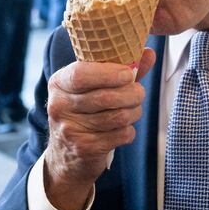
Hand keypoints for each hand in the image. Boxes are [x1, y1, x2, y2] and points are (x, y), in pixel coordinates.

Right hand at [44, 48, 156, 209]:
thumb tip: (149, 53)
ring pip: (118, 116)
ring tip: (133, 110)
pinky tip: (123, 129)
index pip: (81, 74)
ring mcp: (69, 129)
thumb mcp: (95, 87)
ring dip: (134, 112)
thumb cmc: (85, 113)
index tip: (128, 74)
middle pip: (106, 97)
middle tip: (139, 93)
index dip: (109, 73)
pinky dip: (129, 131)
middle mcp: (59, 106)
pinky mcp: (84, 148)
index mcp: (59, 84)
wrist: (67, 156)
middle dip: (132, 93)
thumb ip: (121, 70)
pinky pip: (120, 134)